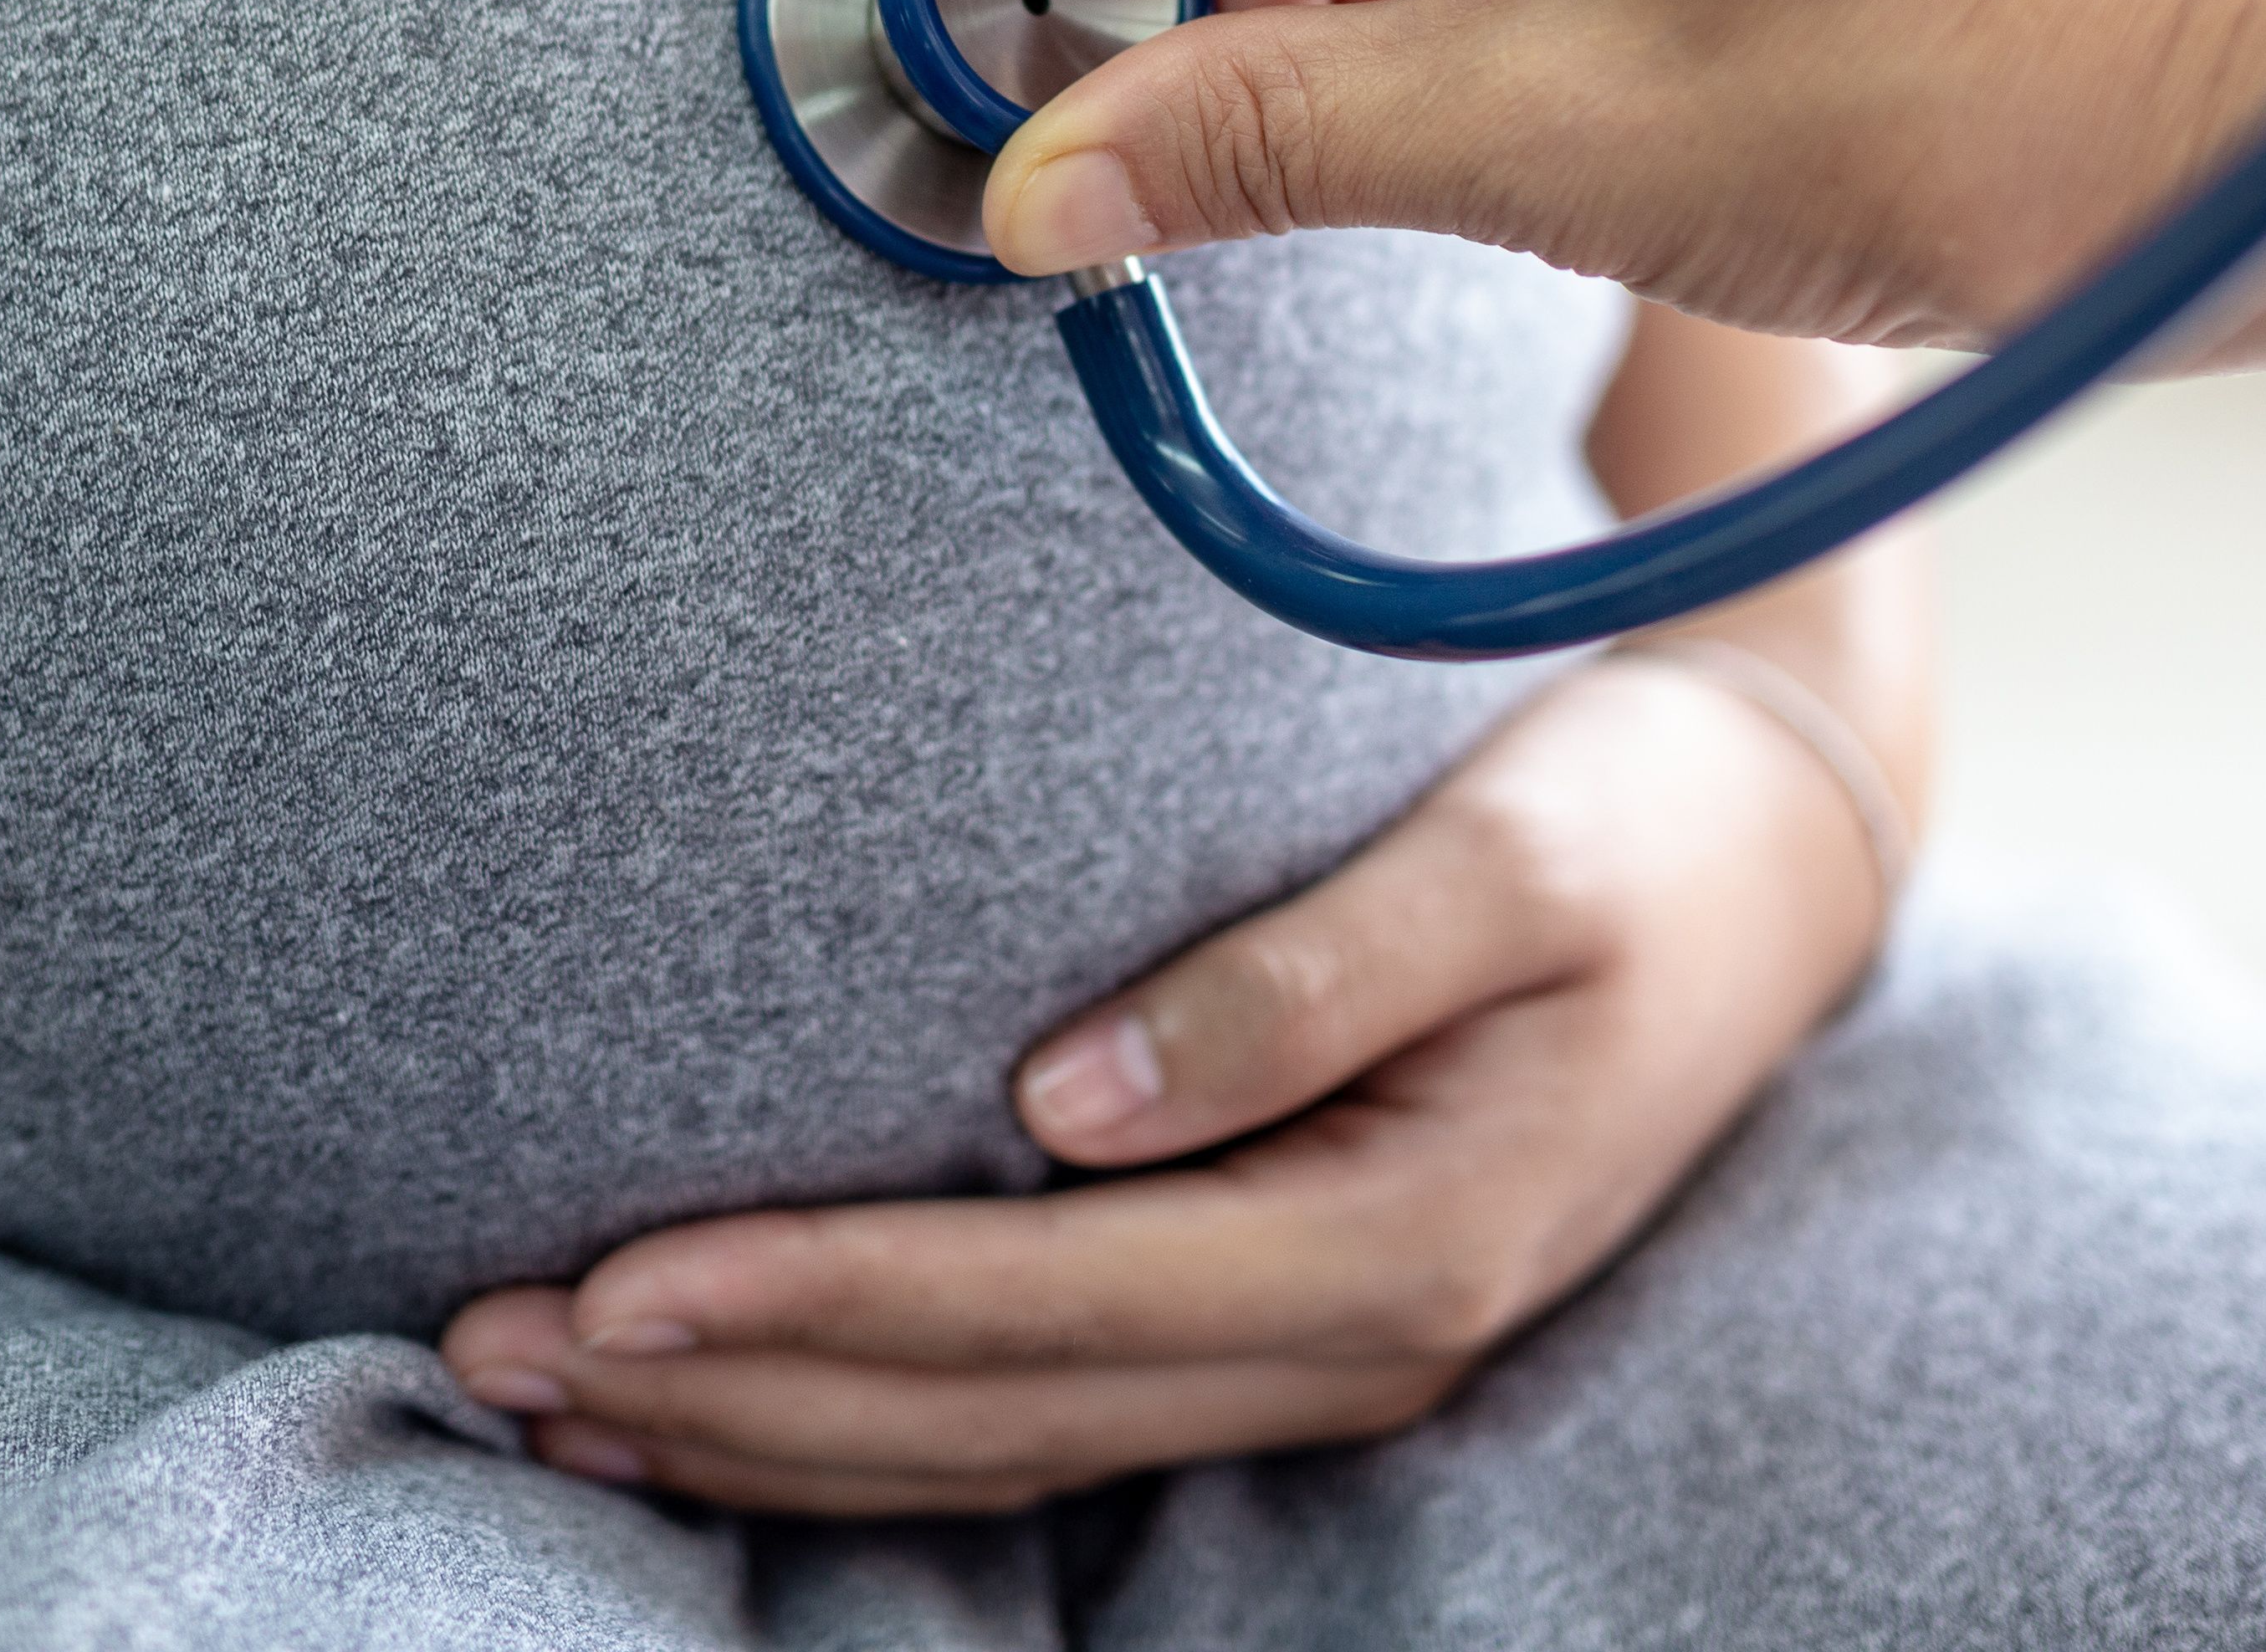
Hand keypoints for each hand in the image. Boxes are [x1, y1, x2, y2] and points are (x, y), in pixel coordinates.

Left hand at [438, 643, 1910, 1513]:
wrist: (1780, 859)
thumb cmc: (1636, 823)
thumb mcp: (1513, 853)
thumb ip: (1313, 972)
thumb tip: (1070, 1096)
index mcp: (1400, 1241)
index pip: (1044, 1308)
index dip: (818, 1305)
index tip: (612, 1280)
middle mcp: (1351, 1341)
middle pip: (984, 1413)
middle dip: (731, 1394)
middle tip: (485, 1341)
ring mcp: (1317, 1352)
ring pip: (993, 1443)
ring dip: (764, 1428)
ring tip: (537, 1387)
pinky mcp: (1283, 1316)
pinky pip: (1042, 1407)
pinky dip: (861, 1409)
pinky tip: (717, 1387)